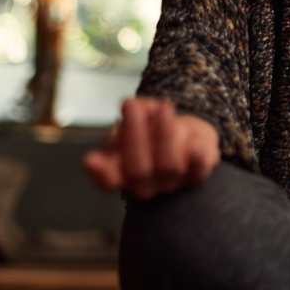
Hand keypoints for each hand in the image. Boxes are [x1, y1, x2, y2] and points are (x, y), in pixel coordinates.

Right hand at [83, 97, 219, 199]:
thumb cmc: (154, 129)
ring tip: (163, 108)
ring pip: (168, 167)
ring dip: (165, 135)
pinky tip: (195, 141)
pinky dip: (197, 156)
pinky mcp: (197, 177)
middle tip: (133, 108)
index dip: (99, 173)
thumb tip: (130, 104)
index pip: (107, 181)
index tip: (91, 159)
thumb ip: (134, 111)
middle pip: (137, 170)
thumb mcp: (140, 117)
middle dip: (134, 136)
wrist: (188, 133)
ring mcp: (171, 183)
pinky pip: (199, 171)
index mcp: (121, 174)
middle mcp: (145, 185)